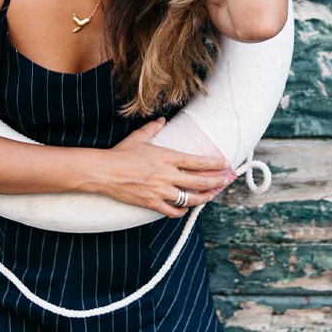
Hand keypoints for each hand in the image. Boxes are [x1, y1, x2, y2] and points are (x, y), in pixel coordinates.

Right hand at [97, 119, 235, 217]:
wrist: (104, 172)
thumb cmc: (121, 154)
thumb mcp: (138, 138)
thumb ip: (152, 128)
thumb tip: (161, 120)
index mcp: (167, 157)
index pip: (197, 162)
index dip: (214, 164)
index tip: (225, 164)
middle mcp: (167, 175)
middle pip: (199, 182)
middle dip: (216, 182)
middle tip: (226, 181)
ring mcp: (161, 191)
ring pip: (190, 198)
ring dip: (204, 198)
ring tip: (212, 196)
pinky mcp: (152, 203)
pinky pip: (172, 211)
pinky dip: (181, 210)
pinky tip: (185, 208)